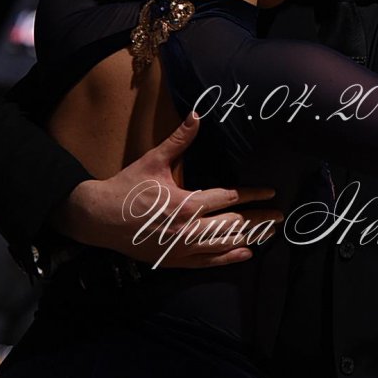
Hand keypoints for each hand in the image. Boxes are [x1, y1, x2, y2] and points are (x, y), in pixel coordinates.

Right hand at [51, 114, 280, 267]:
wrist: (97, 218)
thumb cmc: (127, 187)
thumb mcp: (154, 160)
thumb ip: (179, 140)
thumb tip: (196, 114)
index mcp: (186, 203)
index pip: (229, 198)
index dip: (252, 195)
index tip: (270, 192)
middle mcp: (188, 229)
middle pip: (233, 224)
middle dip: (259, 219)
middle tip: (280, 215)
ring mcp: (181, 248)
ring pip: (224, 244)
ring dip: (250, 237)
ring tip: (270, 233)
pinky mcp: (174, 260)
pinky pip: (207, 262)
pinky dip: (228, 258)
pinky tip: (245, 254)